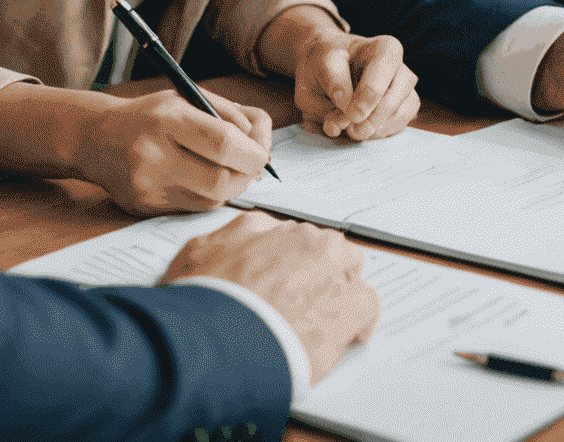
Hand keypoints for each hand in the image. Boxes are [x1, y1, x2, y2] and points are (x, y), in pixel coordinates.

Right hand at [73, 88, 274, 214]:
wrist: (97, 138)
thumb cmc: (152, 114)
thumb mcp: (190, 97)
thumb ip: (232, 115)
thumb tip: (265, 143)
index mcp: (168, 118)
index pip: (225, 144)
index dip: (255, 152)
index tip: (263, 151)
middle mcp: (154, 154)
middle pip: (221, 181)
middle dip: (247, 175)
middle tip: (252, 165)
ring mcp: (147, 186)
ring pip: (211, 200)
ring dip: (230, 187)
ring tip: (226, 168)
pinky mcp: (145, 208)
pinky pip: (193, 209)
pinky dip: (208, 196)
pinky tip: (202, 178)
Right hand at [161, 211, 379, 382]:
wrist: (217, 338)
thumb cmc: (203, 302)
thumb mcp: (195, 255)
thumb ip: (222, 244)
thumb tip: (231, 247)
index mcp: (268, 225)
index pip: (288, 237)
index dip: (285, 264)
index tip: (281, 281)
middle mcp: (303, 239)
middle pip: (323, 249)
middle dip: (315, 273)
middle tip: (298, 304)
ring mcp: (331, 268)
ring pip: (349, 272)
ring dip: (338, 292)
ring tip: (320, 321)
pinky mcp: (350, 304)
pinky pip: (367, 305)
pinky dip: (359, 321)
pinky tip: (347, 336)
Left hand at [257, 6, 419, 139]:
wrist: (326, 65)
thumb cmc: (318, 65)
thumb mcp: (312, 71)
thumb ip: (328, 87)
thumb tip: (347, 111)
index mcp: (372, 43)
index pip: (378, 65)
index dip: (364, 93)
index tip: (348, 115)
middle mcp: (393, 57)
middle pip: (398, 82)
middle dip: (374, 111)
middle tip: (352, 129)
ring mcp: (403, 77)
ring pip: (405, 100)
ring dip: (382, 123)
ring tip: (356, 132)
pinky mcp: (405, 98)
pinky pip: (406, 115)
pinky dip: (388, 128)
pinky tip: (367, 131)